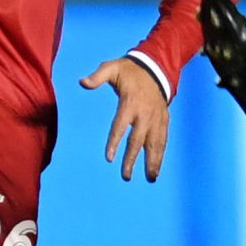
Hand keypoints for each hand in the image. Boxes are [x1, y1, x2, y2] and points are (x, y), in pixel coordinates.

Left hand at [81, 58, 169, 182]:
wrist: (155, 67)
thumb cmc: (129, 70)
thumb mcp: (112, 67)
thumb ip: (97, 76)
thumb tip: (82, 82)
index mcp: (130, 103)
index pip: (120, 125)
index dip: (114, 141)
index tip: (109, 158)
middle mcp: (144, 114)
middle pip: (137, 140)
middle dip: (132, 159)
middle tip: (125, 176)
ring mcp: (156, 118)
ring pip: (154, 143)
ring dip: (152, 161)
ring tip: (150, 178)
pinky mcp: (163, 120)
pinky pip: (162, 140)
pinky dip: (160, 154)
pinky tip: (157, 168)